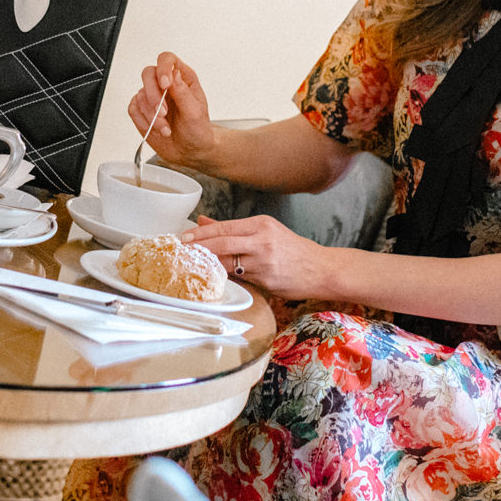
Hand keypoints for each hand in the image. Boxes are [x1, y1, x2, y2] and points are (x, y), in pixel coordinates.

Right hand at [128, 52, 215, 170]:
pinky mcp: (143, 111)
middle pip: (148, 74)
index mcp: (183, 79)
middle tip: (163, 113)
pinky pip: (133, 109)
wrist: (190, 151)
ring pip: (140, 95)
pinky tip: (156, 129)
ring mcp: (153, 97)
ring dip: (151, 115)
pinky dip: (143, 121)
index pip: (167, 60)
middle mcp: (166, 84)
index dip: (163, 68)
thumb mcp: (195, 112)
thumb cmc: (197, 130)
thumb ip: (183, 92)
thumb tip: (173, 74)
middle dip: (153, 95)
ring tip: (165, 128)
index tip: (165, 85)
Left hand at [182, 213, 327, 298]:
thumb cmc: (292, 250)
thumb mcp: (266, 231)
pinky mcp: (267, 280)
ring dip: (207, 265)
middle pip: (222, 243)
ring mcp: (265, 261)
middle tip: (180, 251)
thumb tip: (203, 221)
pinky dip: (224, 278)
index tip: (183, 238)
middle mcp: (262, 240)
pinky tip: (212, 279)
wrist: (321, 268)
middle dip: (198, 248)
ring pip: (228, 262)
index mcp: (261, 224)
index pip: (224, 227)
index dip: (201, 233)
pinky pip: (240, 279)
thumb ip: (234, 229)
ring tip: (190, 266)